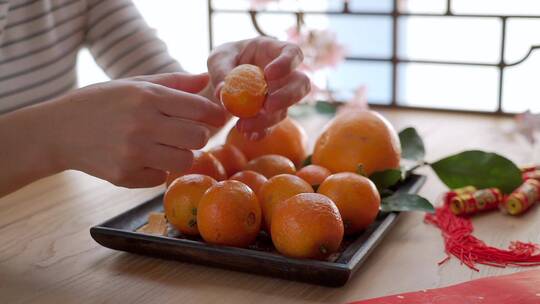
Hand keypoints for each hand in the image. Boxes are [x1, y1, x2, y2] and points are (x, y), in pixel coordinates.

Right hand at [42, 73, 225, 187]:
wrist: (58, 130)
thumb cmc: (100, 102)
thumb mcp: (134, 84)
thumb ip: (174, 83)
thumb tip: (207, 81)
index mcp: (147, 97)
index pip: (200, 109)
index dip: (215, 114)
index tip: (217, 117)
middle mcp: (142, 125)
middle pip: (198, 138)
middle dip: (199, 135)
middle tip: (187, 132)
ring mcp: (133, 153)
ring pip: (184, 161)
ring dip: (180, 154)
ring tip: (165, 146)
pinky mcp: (124, 176)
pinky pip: (160, 178)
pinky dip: (157, 170)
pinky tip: (142, 158)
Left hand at [207, 37, 309, 138]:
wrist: (222, 79)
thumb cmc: (224, 60)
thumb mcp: (218, 59)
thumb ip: (220, 71)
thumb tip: (221, 91)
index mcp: (274, 52)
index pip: (293, 53)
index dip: (287, 63)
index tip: (270, 74)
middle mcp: (284, 75)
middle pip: (301, 84)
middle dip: (287, 97)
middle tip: (268, 106)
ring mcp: (280, 95)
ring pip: (286, 109)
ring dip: (268, 119)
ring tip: (243, 125)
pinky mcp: (271, 114)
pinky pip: (273, 125)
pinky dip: (262, 132)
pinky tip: (249, 135)